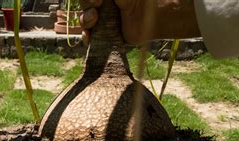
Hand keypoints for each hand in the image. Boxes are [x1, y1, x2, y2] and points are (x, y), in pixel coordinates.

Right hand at [80, 0, 200, 44]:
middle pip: (84, 6)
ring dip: (85, 20)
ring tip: (95, 20)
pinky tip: (89, 36)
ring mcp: (102, 21)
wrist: (153, 19)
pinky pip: (89, 38)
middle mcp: (102, 6)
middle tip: (97, 7)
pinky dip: (86, 37)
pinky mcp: (104, 36)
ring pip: (84, 21)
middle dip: (86, 6)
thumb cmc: (140, 1)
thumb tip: (97, 0)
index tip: (98, 0)